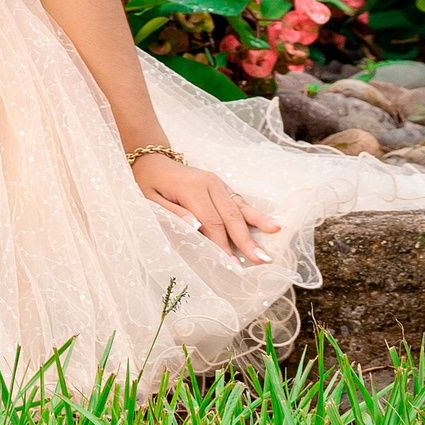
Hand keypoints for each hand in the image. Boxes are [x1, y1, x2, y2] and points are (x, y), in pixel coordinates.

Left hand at [133, 154, 277, 267]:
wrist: (152, 160)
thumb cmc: (148, 183)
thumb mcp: (150, 200)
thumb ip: (173, 214)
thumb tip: (195, 227)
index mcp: (191, 189)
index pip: (212, 222)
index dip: (223, 245)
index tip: (234, 264)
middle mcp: (209, 183)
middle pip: (230, 216)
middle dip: (246, 239)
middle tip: (262, 259)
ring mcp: (217, 182)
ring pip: (239, 206)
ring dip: (258, 223)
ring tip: (276, 233)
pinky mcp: (220, 184)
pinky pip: (238, 200)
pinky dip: (254, 212)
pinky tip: (269, 221)